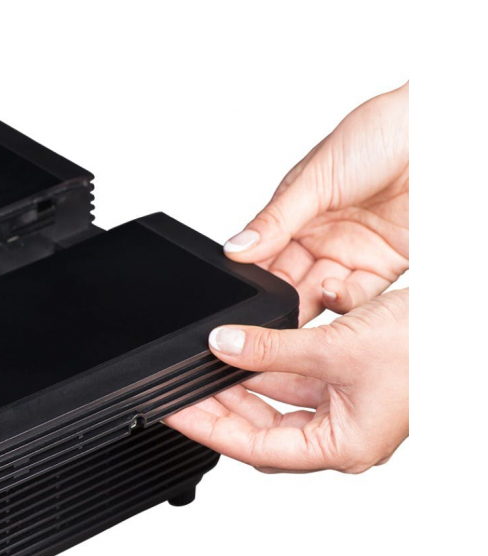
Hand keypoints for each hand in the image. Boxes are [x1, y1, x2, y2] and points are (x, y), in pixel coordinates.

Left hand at [164, 288, 408, 472]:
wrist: (469, 319)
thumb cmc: (427, 348)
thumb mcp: (334, 348)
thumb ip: (271, 349)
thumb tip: (222, 347)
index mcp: (341, 446)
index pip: (254, 446)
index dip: (209, 428)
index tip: (172, 412)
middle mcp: (340, 431)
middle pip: (261, 424)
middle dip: (220, 403)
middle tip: (181, 384)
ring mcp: (344, 404)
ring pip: (277, 397)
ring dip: (242, 378)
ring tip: (204, 362)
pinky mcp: (347, 376)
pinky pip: (296, 374)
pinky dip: (269, 360)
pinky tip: (243, 346)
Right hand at [225, 83, 408, 324]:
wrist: (435, 131)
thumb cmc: (377, 135)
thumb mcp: (314, 179)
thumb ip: (275, 221)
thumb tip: (236, 248)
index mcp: (298, 211)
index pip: (266, 253)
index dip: (254, 273)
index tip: (242, 291)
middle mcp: (323, 234)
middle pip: (291, 278)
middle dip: (279, 295)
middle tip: (267, 309)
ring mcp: (353, 250)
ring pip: (321, 291)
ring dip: (308, 301)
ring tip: (299, 302)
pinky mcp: (385, 263)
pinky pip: (359, 294)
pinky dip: (343, 301)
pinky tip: (331, 293)